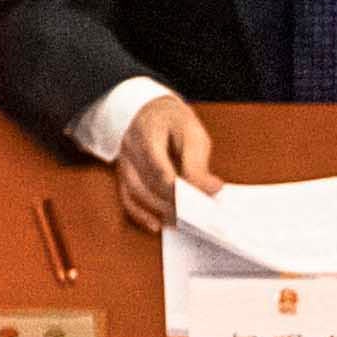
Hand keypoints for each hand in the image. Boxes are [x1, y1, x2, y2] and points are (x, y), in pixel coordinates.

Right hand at [111, 92, 217, 231]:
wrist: (148, 111)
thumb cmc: (172, 122)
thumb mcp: (192, 133)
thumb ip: (199, 163)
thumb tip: (212, 189)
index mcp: (150, 132)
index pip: (163, 166)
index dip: (183, 187)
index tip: (204, 198)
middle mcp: (132, 148)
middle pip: (151, 182)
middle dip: (176, 203)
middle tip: (200, 217)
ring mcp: (125, 162)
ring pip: (139, 193)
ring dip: (162, 210)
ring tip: (184, 222)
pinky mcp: (124, 175)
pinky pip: (127, 198)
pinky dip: (141, 215)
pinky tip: (156, 225)